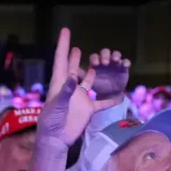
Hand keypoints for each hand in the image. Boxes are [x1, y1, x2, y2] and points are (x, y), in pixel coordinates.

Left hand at [38, 28, 121, 150]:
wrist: (56, 140)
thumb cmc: (51, 122)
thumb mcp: (56, 106)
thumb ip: (65, 92)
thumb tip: (73, 77)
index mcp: (59, 84)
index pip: (61, 61)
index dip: (63, 46)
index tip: (65, 30)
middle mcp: (70, 89)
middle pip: (72, 69)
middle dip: (74, 58)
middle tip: (77, 47)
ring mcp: (79, 98)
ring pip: (87, 82)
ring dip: (90, 73)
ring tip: (94, 63)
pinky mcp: (88, 109)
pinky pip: (102, 102)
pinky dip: (110, 99)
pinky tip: (119, 94)